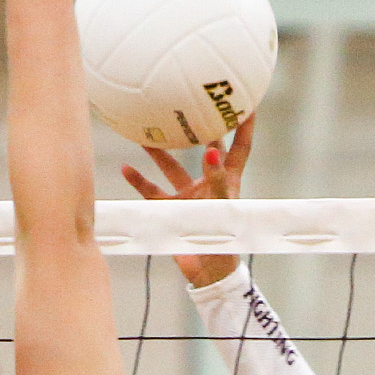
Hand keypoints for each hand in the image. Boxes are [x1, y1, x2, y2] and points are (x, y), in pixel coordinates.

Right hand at [121, 115, 254, 286]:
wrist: (209, 274)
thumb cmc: (225, 243)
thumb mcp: (223, 208)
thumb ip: (216, 181)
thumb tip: (212, 151)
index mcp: (228, 181)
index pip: (239, 148)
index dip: (245, 126)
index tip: (249, 100)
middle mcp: (207, 183)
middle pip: (202, 149)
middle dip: (196, 128)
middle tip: (186, 102)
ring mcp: (188, 195)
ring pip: (171, 166)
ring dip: (158, 151)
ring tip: (145, 132)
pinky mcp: (171, 210)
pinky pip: (152, 191)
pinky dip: (139, 181)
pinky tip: (125, 168)